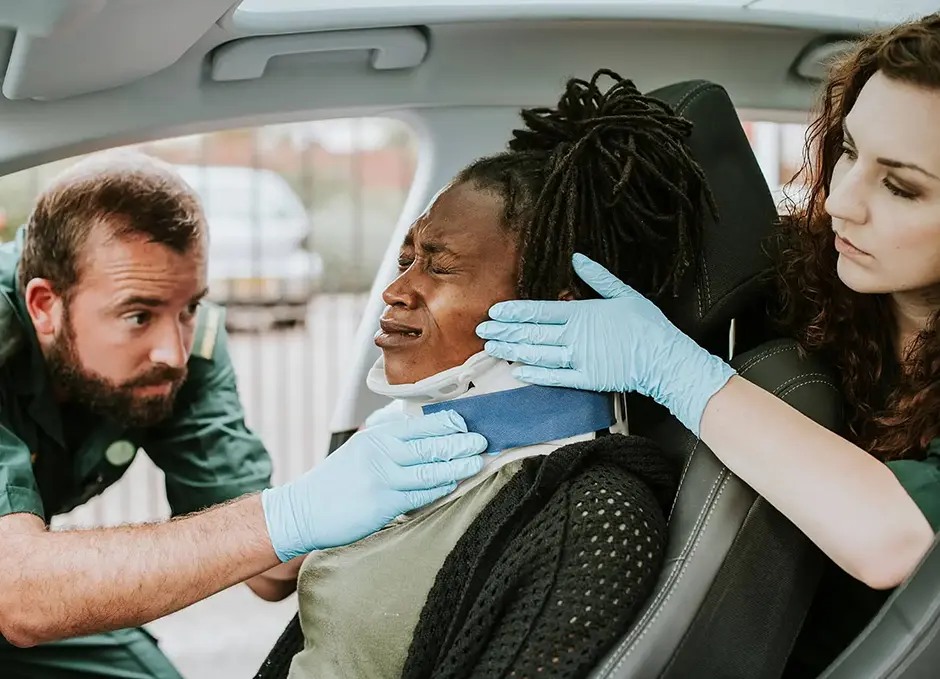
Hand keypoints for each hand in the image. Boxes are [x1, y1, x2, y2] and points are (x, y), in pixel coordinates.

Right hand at [261, 410, 486, 560]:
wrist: (303, 509)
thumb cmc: (336, 481)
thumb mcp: (361, 448)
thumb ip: (390, 440)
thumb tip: (423, 431)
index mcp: (378, 436)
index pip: (421, 424)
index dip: (449, 423)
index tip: (469, 423)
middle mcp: (381, 452)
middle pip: (430, 444)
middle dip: (460, 442)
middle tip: (483, 441)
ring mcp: (382, 477)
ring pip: (429, 469)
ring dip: (456, 465)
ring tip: (476, 462)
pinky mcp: (382, 503)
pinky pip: (418, 494)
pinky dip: (438, 488)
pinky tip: (451, 484)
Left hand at [476, 253, 734, 434]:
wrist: (665, 359)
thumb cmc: (646, 325)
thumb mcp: (623, 293)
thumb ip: (597, 277)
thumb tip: (577, 258)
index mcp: (581, 313)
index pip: (539, 311)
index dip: (514, 312)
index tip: (494, 311)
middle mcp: (574, 336)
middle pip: (531, 333)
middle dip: (504, 331)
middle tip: (482, 330)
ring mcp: (578, 359)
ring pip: (537, 354)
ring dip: (512, 351)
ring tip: (492, 348)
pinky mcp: (586, 379)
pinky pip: (555, 377)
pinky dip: (536, 374)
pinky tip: (518, 371)